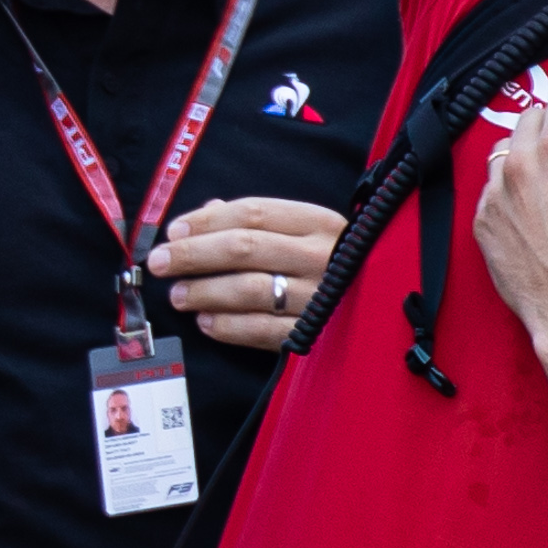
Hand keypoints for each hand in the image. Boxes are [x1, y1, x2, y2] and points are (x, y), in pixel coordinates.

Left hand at [144, 196, 346, 356]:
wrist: (388, 304)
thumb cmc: (338, 262)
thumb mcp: (310, 231)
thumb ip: (262, 219)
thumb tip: (206, 212)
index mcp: (320, 223)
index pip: (253, 213)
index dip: (207, 221)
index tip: (174, 231)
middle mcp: (321, 257)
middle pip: (243, 248)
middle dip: (193, 255)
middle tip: (160, 263)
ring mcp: (319, 298)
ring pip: (248, 290)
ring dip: (204, 291)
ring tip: (178, 295)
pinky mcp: (315, 334)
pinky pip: (262, 330)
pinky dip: (228, 327)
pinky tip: (206, 322)